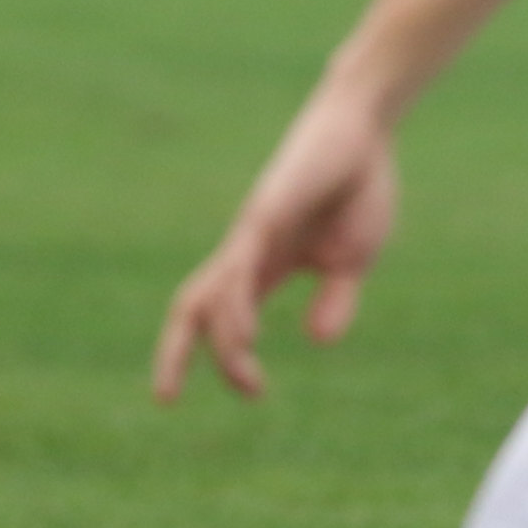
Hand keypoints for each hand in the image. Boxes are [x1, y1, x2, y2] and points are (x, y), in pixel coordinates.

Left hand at [152, 90, 398, 402]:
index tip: (250, 392)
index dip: (219, 354)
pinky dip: (236, 302)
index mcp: (264, 265)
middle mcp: (246, 251)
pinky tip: (243, 333)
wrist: (363, 128)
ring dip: (224, 340)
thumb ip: (336, 299)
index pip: (221, 314)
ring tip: (242, 372)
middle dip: (174, 352)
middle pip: (193, 305)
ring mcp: (251, 231)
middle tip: (163, 399)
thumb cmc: (356, 189)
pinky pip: (241, 263)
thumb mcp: (352, 259)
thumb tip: (316, 340)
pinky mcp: (266, 212)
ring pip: (214, 293)